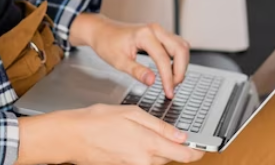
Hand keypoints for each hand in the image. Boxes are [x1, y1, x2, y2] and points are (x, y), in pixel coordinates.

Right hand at [17, 106, 203, 164]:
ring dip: (157, 151)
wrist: (72, 137)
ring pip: (156, 162)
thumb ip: (160, 127)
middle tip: (165, 132)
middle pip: (170, 158)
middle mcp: (144, 162)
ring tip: (140, 134)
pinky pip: (142, 164)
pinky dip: (143, 155)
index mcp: (149, 145)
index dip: (197, 152)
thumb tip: (181, 136)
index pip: (184, 155)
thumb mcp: (132, 114)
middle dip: (172, 147)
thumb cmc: (97, 121)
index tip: (202, 148)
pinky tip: (130, 142)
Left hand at [71, 14, 190, 98]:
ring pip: (182, 46)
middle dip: (180, 71)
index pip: (163, 59)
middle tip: (172, 88)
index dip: (168, 78)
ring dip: (181, 65)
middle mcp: (155, 29)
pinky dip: (178, 59)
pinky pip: (177, 45)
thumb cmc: (107, 43)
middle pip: (180, 49)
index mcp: (144, 35)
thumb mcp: (118, 61)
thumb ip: (136, 71)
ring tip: (172, 81)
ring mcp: (159, 31)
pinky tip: (171, 71)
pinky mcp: (160, 35)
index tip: (168, 92)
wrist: (102, 31)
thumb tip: (152, 82)